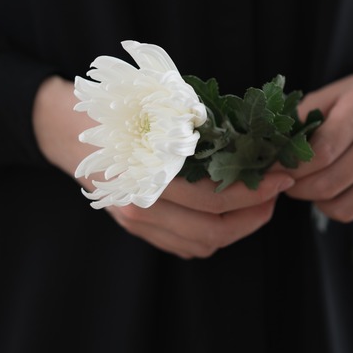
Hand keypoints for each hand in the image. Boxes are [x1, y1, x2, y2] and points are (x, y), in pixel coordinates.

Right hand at [33, 76, 293, 258]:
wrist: (69, 126)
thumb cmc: (121, 107)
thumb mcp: (162, 106)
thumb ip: (204, 128)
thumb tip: (255, 140)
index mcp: (147, 175)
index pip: (214, 198)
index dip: (255, 191)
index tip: (282, 176)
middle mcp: (139, 207)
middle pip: (213, 230)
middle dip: (254, 213)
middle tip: (277, 191)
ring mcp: (135, 222)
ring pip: (202, 243)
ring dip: (238, 227)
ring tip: (259, 202)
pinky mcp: (136, 228)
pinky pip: (185, 245)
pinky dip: (214, 234)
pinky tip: (230, 212)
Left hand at [284, 63, 352, 223]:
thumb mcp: (327, 96)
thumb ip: (298, 123)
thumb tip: (266, 156)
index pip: (320, 152)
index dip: (290, 167)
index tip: (275, 169)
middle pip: (331, 184)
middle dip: (300, 190)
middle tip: (289, 183)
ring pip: (348, 207)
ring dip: (321, 204)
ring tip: (313, 188)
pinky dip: (346, 209)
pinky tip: (340, 191)